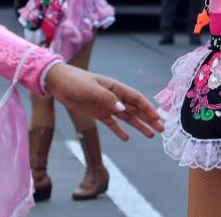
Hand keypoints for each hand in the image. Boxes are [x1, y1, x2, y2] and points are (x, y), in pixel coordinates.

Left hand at [45, 63, 163, 140]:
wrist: (58, 83)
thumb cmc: (76, 82)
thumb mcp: (91, 89)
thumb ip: (107, 99)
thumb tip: (123, 110)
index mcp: (116, 88)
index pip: (136, 99)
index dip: (148, 108)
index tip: (158, 118)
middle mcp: (114, 97)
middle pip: (136, 109)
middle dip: (149, 119)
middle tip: (161, 129)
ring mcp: (107, 106)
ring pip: (127, 117)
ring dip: (139, 126)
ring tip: (151, 135)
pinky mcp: (97, 113)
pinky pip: (112, 123)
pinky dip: (119, 130)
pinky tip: (127, 138)